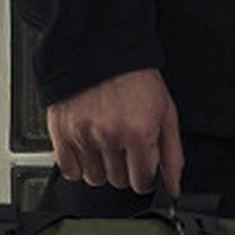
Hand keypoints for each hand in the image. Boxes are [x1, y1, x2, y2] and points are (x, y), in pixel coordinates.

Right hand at [46, 66, 185, 197]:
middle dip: (125, 169)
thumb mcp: (165, 111)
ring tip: (105, 144)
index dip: (145, 176)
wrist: (100, 48)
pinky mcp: (61, 132)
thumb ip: (172, 153)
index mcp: (138, 132)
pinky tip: (87, 148)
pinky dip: (78, 165)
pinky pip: (69, 170)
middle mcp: (109, 136)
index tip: (143, 166)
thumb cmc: (135, 77)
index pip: (142, 181)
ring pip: (94, 179)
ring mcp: (83, 135)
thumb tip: (173, 186)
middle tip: (125, 148)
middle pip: (118, 181)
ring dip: (102, 168)